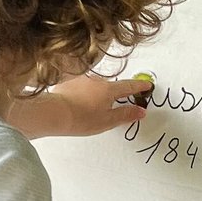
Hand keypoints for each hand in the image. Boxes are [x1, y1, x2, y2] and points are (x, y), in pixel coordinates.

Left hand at [9, 74, 150, 138]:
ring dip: (96, 95)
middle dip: (113, 95)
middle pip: (111, 86)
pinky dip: (82, 94)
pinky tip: (77, 105)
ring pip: (95, 86)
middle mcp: (96, 80)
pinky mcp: (68, 81)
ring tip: (88, 111)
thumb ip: (126, 114)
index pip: (129, 86)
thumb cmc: (80, 119)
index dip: (139, 86)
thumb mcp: (108, 121)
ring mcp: (81, 79)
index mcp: (109, 89)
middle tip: (111, 108)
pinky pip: (80, 87)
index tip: (147, 85)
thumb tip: (141, 111)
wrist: (54, 113)